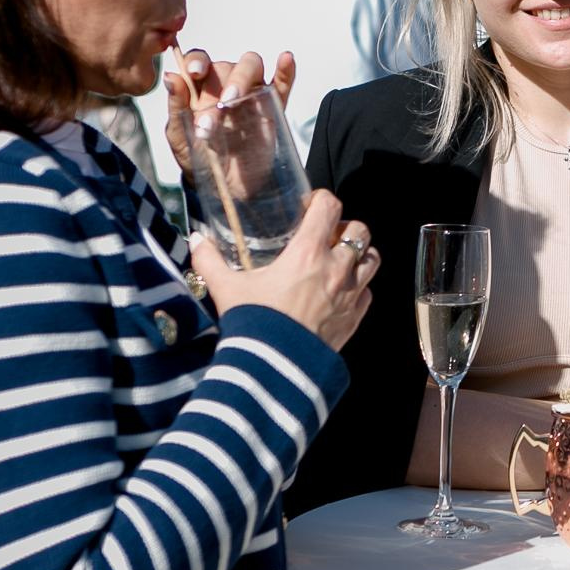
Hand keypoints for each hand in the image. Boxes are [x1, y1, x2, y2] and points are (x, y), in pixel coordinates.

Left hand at [163, 49, 294, 170]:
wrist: (223, 185)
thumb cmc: (198, 157)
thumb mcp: (179, 136)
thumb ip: (176, 107)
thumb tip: (171, 77)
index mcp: (200, 87)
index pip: (199, 60)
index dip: (197, 61)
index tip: (193, 73)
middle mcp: (225, 84)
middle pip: (225, 66)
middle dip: (216, 88)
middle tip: (210, 118)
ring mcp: (251, 93)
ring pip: (251, 66)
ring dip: (241, 78)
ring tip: (231, 101)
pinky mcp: (273, 106)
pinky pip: (283, 84)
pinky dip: (286, 70)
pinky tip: (285, 60)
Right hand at [190, 189, 373, 348]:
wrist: (273, 370)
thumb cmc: (253, 323)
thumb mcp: (226, 288)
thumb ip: (209, 260)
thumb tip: (197, 240)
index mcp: (307, 253)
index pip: (330, 207)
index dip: (322, 199)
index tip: (311, 205)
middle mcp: (336, 269)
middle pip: (359, 230)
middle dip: (346, 227)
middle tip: (328, 235)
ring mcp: (349, 295)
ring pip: (372, 260)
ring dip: (359, 255)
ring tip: (340, 260)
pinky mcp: (354, 319)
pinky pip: (368, 294)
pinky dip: (360, 288)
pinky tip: (341, 293)